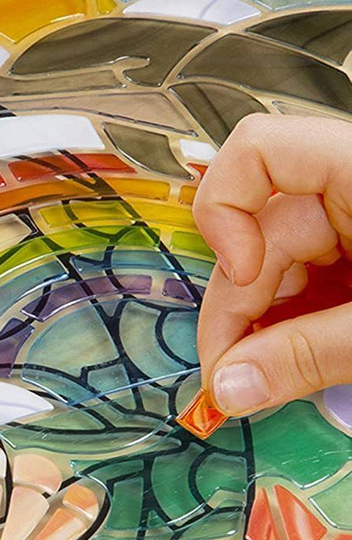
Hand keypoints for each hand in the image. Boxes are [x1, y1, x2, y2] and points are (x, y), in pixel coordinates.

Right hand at [193, 116, 351, 414]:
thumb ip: (308, 354)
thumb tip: (227, 389)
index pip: (257, 151)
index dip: (226, 211)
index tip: (244, 276)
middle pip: (258, 230)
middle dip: (241, 309)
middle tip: (232, 382)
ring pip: (280, 266)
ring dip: (267, 325)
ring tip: (273, 380)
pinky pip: (312, 284)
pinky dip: (298, 325)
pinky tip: (299, 363)